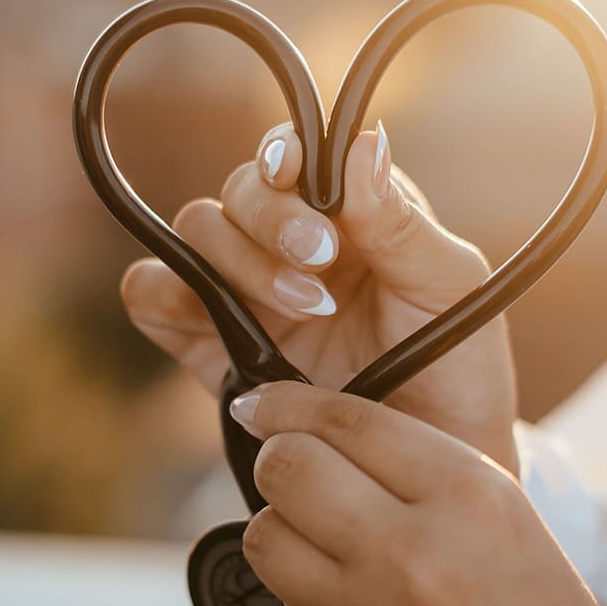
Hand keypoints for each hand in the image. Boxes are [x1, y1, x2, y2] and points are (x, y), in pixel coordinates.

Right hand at [120, 120, 517, 472]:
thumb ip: (401, 221)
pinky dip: (165, 296)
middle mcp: (287, 241)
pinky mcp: (206, 343)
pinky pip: (150, 296)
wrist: (430, 463)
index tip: (299, 178)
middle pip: (240, 190)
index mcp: (348, 210)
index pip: (296, 154)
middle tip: (322, 263)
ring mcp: (243, 291)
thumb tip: (364, 142)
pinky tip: (220, 327)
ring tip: (307, 309)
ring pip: (195, 232)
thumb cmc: (456, 366)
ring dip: (238, 260)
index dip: (286, 156)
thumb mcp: (449, 287)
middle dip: (273, 220)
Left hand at [232, 381, 606, 605]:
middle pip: (286, 469)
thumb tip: (337, 449)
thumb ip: (430, 486)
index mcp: (473, 499)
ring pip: (266, 538)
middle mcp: (412, 549)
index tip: (266, 405)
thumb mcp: (518, 537)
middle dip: (278, 462)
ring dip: (282, 532)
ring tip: (323, 547)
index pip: (348, 418)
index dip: (291, 404)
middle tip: (293, 472)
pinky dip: (308, 602)